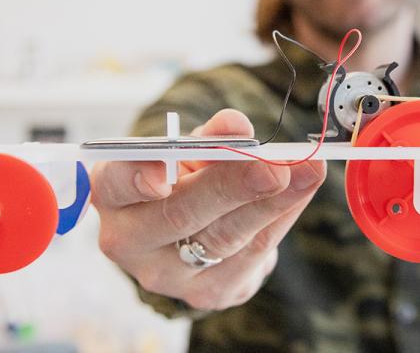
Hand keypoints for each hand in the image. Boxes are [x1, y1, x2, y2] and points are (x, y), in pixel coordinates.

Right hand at [91, 109, 325, 310]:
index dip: (137, 178)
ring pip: (224, 237)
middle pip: (181, 215)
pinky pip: (253, 254)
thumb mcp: (187, 149)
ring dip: (273, 202)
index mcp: (113, 193)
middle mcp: (131, 240)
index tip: (162, 175)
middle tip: (273, 167)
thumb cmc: (181, 176)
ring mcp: (168, 275)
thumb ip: (210, 136)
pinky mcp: (208, 292)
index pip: (115, 184)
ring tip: (307, 172)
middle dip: (232, 188)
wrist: (189, 231)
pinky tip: (301, 191)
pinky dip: (282, 217)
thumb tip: (235, 127)